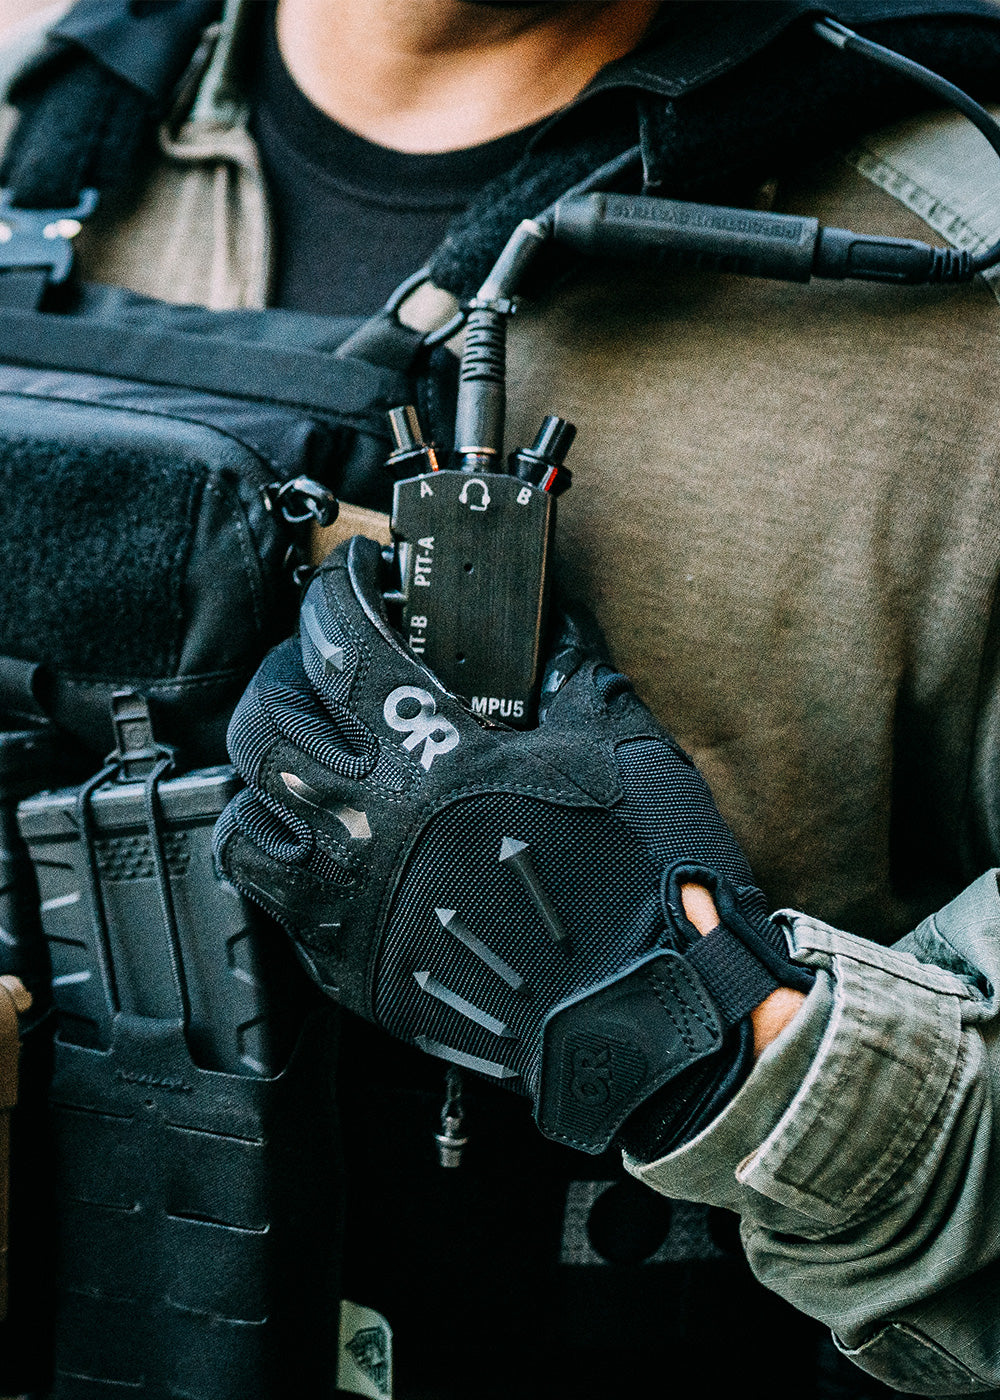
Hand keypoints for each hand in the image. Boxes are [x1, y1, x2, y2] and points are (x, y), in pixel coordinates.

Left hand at [214, 537, 812, 1154]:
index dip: (335, 593)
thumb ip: (567, 674)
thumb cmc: (639, 885)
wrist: (642, 1014)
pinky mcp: (349, 965)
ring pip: (243, 814)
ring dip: (265, 772)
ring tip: (310, 757)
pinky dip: (282, 850)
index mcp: (431, 760)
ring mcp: (347, 904)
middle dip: (285, 673)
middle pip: (264, 724)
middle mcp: (368, 827)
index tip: (353, 580)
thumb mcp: (618, 748)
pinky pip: (272, 897)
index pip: (339, 645)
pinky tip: (325, 839)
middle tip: (325, 665)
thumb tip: (549, 631)